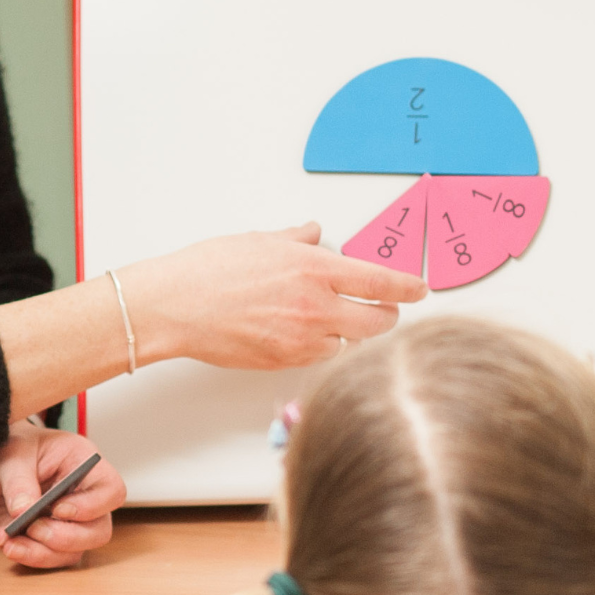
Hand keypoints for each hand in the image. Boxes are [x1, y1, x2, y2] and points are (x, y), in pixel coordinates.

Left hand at [0, 423, 126, 570]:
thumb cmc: (7, 447)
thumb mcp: (10, 456)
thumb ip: (18, 483)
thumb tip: (23, 511)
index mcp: (83, 466)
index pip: (111, 491)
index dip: (92, 506)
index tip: (58, 509)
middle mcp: (82, 497)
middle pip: (99, 530)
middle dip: (67, 537)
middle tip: (34, 528)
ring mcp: (66, 522)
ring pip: (76, 551)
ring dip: (44, 553)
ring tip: (12, 542)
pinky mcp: (45, 539)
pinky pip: (50, 558)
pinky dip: (27, 557)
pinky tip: (6, 544)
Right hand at [119, 225, 423, 370]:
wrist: (173, 307)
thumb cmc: (209, 270)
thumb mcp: (261, 242)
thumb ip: (298, 240)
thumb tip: (315, 233)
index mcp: (315, 269)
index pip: (381, 282)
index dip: (408, 288)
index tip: (421, 289)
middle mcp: (316, 306)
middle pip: (378, 321)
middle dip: (387, 315)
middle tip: (385, 310)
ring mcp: (303, 338)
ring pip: (350, 342)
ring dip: (350, 332)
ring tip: (334, 319)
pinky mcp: (286, 361)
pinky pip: (321, 357)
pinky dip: (324, 347)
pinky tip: (307, 334)